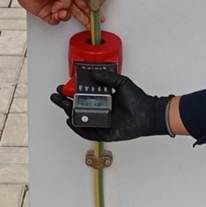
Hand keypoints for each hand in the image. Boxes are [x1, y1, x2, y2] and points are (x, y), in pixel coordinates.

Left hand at [14, 0, 90, 27]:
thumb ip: (69, 0)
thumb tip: (66, 9)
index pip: (85, 2)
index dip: (92, 10)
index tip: (99, 17)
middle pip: (79, 12)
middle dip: (86, 19)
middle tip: (92, 26)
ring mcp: (55, 7)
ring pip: (66, 17)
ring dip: (64, 15)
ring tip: (60, 11)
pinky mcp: (47, 13)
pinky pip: (55, 21)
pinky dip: (55, 19)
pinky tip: (54, 13)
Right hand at [50, 66, 172, 141]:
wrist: (149, 114)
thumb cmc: (138, 99)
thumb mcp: (121, 82)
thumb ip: (107, 78)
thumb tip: (92, 73)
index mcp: (103, 98)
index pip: (82, 95)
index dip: (71, 91)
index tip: (62, 86)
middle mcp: (100, 110)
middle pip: (77, 107)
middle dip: (64, 102)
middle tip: (56, 96)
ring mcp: (101, 121)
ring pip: (81, 119)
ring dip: (70, 113)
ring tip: (63, 106)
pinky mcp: (104, 133)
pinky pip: (88, 132)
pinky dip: (79, 128)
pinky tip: (72, 122)